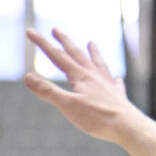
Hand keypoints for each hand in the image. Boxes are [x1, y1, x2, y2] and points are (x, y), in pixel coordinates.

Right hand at [24, 29, 139, 142]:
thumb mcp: (67, 105)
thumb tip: (27, 76)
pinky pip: (114, 82)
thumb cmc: (97, 118)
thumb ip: (48, 91)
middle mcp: (94, 75)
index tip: (30, 31)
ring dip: (92, 52)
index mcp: (80, 76)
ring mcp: (107, 84)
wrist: (127, 126)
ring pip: (98, 63)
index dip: (42, 43)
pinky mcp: (117, 96)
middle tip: (56, 29)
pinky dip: (112, 78)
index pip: (57, 56)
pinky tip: (115, 78)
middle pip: (77, 54)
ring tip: (91, 43)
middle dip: (64, 41)